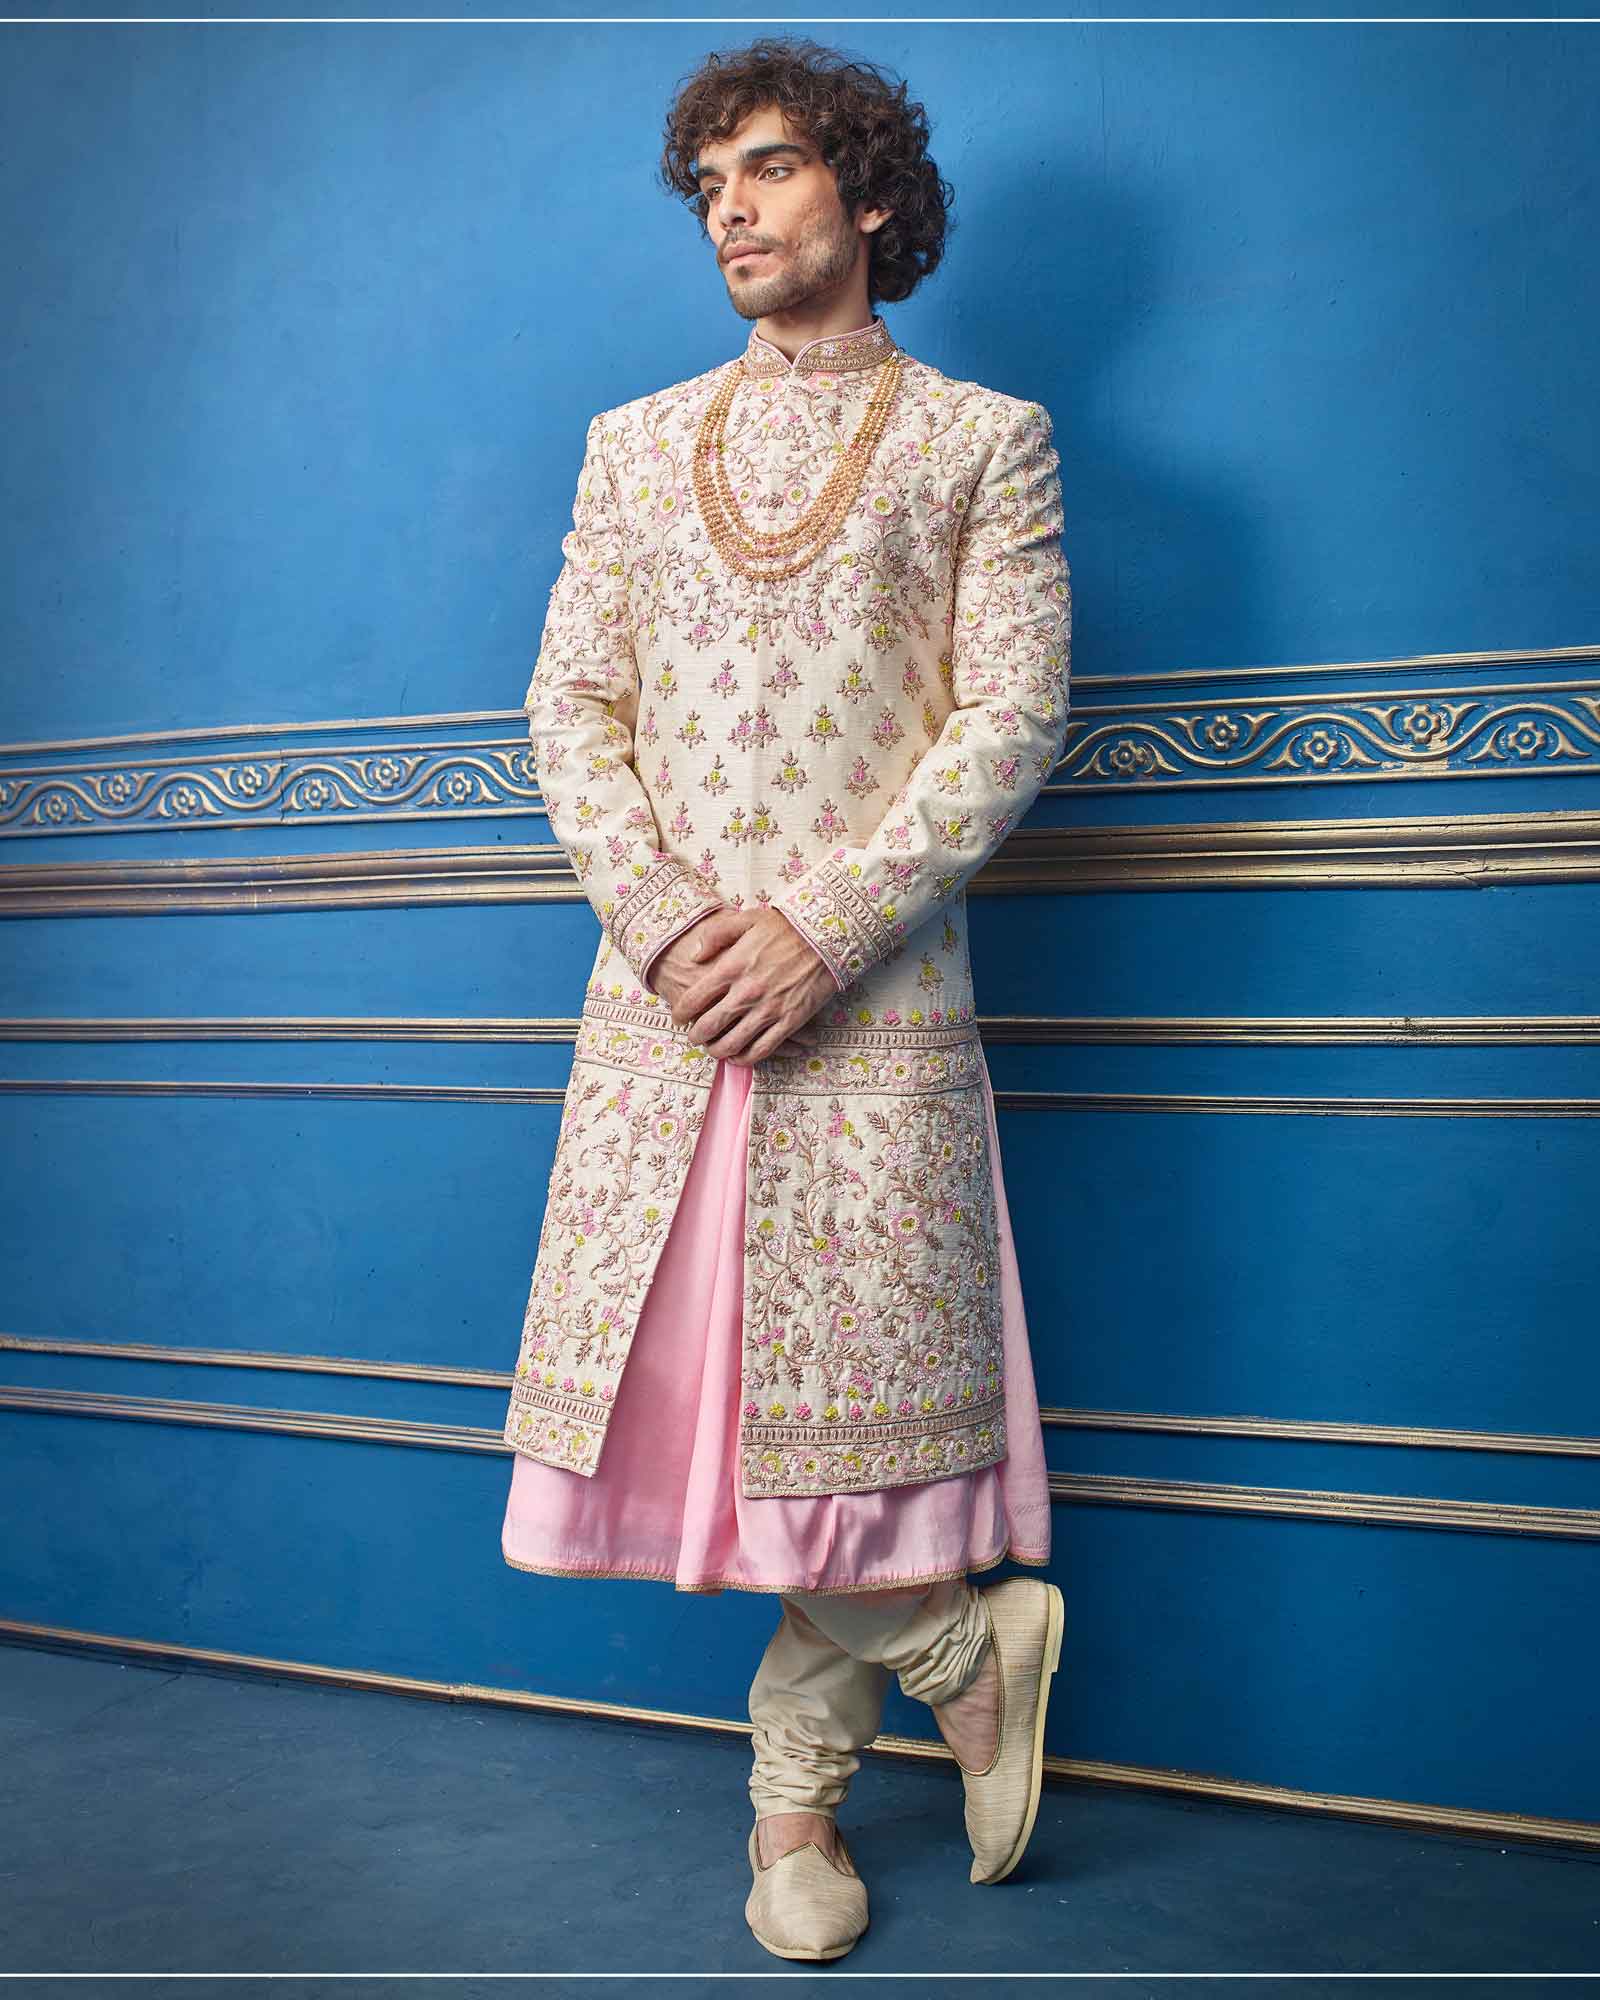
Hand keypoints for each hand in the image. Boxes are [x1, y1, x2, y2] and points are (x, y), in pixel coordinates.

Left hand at [656, 906, 834, 1066]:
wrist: (826, 936)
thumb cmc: (786, 926)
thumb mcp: (746, 919)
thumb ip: (716, 935)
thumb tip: (695, 955)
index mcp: (731, 968)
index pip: (694, 1000)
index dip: (681, 1013)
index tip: (679, 1018)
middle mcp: (746, 993)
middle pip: (709, 1027)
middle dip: (696, 1036)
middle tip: (694, 1038)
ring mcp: (768, 1010)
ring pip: (732, 1044)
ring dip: (718, 1051)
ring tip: (714, 1050)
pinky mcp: (789, 1022)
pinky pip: (762, 1050)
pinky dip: (746, 1058)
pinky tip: (740, 1056)